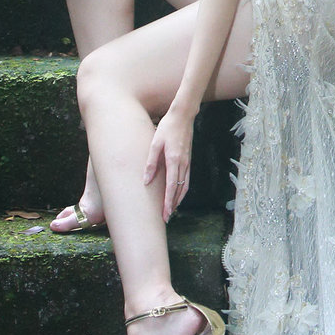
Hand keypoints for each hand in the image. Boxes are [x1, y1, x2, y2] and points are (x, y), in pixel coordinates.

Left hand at [145, 105, 195, 222]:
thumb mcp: (155, 143)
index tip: (165, 214)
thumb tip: (146, 180)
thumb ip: (151, 163)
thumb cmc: (167, 128)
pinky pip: (187, 180)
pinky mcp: (188, 160)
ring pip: (184, 186)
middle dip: (173, 205)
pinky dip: (182, 190)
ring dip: (178, 200)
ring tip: (171, 210)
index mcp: (173, 160)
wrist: (183, 116)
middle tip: (166, 218)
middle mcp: (183, 164)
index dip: (168, 202)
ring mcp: (187, 162)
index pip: (171, 187)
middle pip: (179, 190)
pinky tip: (177, 194)